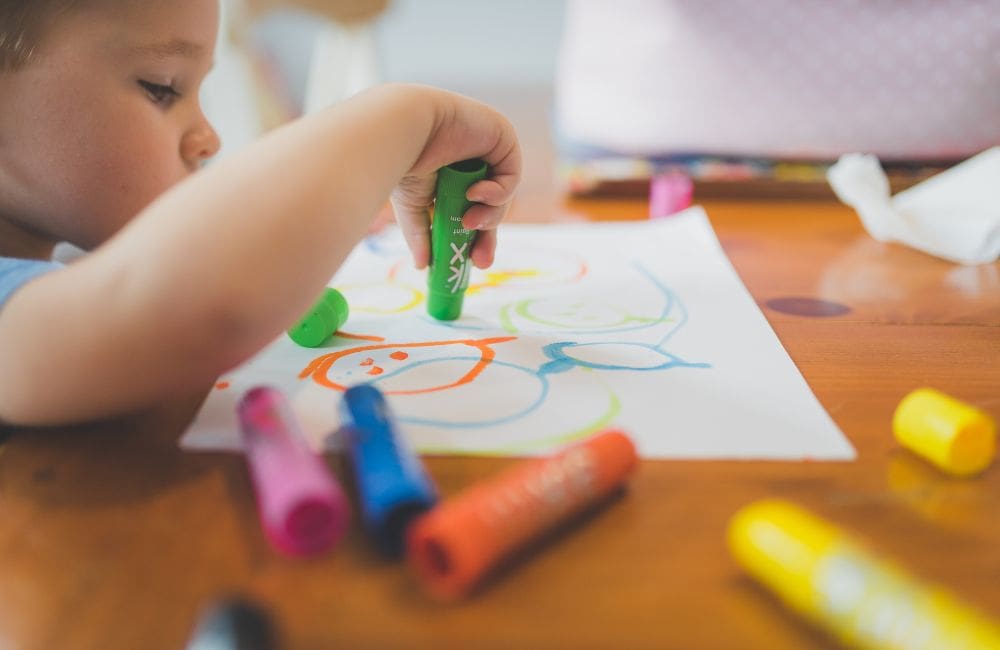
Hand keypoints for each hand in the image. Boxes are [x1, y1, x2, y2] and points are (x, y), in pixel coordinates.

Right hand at [390, 88, 520, 269]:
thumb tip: (422, 266)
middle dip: (487, 236)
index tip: (472, 263)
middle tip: (480, 261)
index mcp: (451, 175)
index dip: (474, 237)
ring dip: (490, 215)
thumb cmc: (403, 160)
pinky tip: (477, 193)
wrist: (405, 128)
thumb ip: (421, 235)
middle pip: (491, 207)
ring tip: (469, 222)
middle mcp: (471, 161)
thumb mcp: (413, 207)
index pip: (471, 210)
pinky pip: (511, 177)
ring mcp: (488, 149)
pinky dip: (497, 192)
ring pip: (502, 196)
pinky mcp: (503, 138)